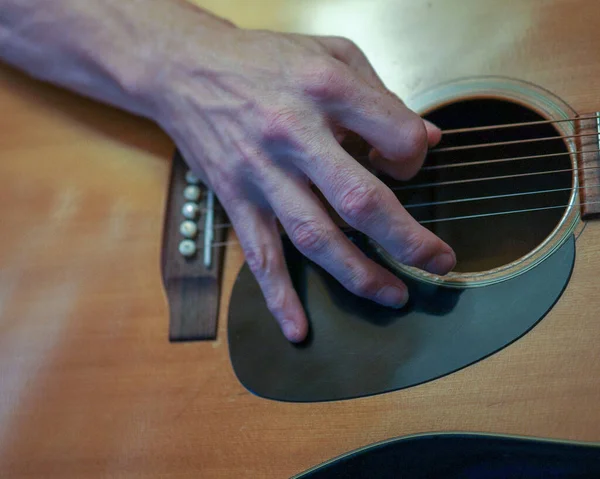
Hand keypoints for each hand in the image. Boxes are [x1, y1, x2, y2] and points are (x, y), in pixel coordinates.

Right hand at [152, 8, 455, 341]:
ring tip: (395, 295)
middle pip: (359, 201)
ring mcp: (262, 175)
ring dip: (359, 274)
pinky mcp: (237, 200)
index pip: (395, 135)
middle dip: (407, 240)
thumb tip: (426, 138)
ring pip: (315, 237)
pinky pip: (259, 255)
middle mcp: (293, 136)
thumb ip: (380, 94)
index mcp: (325, 89)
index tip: (408, 162)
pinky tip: (298, 330)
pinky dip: (279, 296)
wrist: (186, 68)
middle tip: (439, 263)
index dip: (415, 155)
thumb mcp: (330, 53)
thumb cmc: (264, 59)